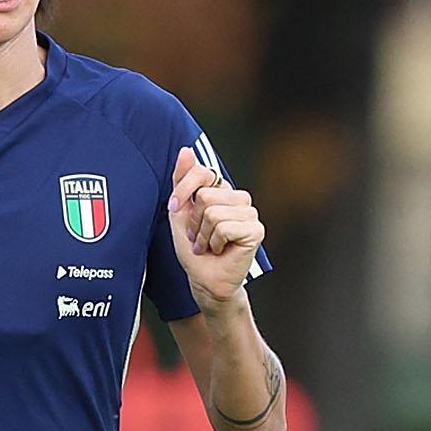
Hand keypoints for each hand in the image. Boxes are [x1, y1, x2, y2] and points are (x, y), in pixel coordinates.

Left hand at [168, 146, 263, 314]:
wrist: (204, 280)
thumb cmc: (194, 250)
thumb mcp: (180, 211)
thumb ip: (183, 180)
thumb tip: (186, 150)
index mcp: (223, 190)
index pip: (202, 171)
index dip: (183, 190)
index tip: (175, 209)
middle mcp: (239, 198)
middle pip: (206, 196)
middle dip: (194, 221)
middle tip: (199, 237)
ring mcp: (250, 213)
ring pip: (214, 212)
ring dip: (203, 235)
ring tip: (208, 245)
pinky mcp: (255, 230)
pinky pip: (224, 227)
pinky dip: (214, 242)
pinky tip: (220, 250)